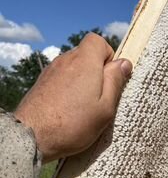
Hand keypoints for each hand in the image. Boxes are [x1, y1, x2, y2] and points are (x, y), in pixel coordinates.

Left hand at [15, 33, 131, 161]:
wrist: (32, 136)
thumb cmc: (73, 124)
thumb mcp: (105, 107)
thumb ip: (115, 81)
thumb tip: (123, 63)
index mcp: (85, 62)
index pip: (97, 41)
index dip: (108, 56)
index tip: (112, 77)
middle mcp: (66, 61)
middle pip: (85, 55)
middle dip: (96, 71)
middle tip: (100, 97)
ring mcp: (51, 71)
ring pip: (73, 68)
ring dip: (82, 81)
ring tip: (84, 106)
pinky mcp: (41, 83)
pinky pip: (61, 79)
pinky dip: (68, 88)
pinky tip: (69, 109)